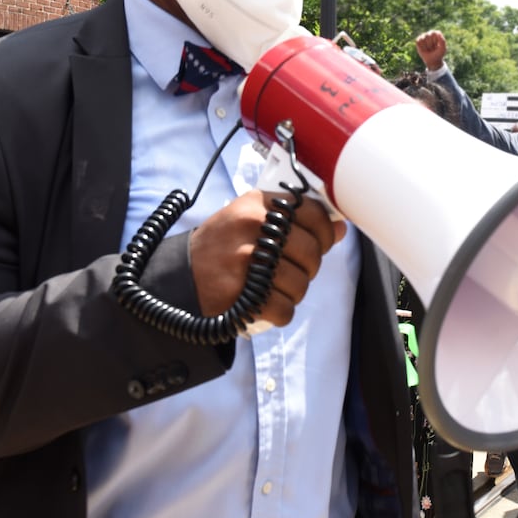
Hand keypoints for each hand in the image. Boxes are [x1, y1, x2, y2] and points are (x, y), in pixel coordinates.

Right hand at [189, 191, 345, 326]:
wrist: (178, 276)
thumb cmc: (221, 247)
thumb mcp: (250, 221)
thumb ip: (294, 222)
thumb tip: (339, 229)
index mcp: (257, 204)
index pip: (312, 213)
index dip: (324, 232)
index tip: (318, 242)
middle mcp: (252, 227)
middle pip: (311, 251)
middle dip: (309, 268)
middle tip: (291, 271)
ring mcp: (245, 261)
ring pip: (300, 283)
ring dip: (293, 292)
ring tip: (275, 288)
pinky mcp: (240, 294)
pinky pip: (284, 309)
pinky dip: (279, 312)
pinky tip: (266, 305)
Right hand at [415, 30, 446, 71]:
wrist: (433, 60)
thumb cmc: (438, 54)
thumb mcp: (442, 49)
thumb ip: (442, 41)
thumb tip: (438, 33)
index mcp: (437, 34)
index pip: (433, 33)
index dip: (434, 41)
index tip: (436, 46)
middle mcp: (430, 33)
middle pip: (427, 35)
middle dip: (430, 44)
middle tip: (432, 49)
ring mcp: (424, 37)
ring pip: (422, 39)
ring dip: (425, 46)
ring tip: (428, 49)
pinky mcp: (418, 41)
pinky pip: (418, 42)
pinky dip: (421, 47)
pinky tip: (424, 50)